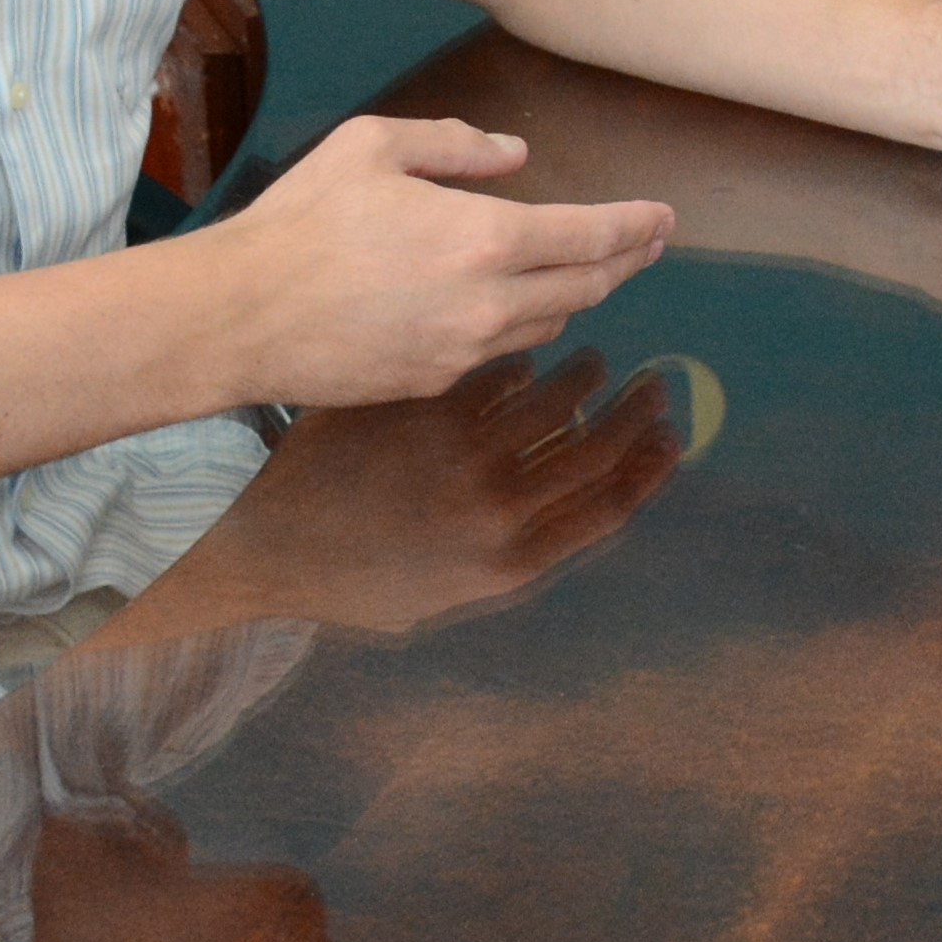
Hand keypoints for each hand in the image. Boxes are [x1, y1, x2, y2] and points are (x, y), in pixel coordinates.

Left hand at [178, 352, 680, 635]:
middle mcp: (495, 509)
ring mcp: (459, 453)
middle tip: (652, 383)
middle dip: (634, 413)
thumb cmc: (357, 577)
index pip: (608, 507)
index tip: (673, 437)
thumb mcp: (446, 592)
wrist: (269, 544)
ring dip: (582, 375)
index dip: (650, 469)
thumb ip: (508, 553)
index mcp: (508, 562)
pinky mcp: (422, 408)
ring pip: (552, 399)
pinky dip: (518, 357)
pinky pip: (494, 370)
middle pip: (595, 449)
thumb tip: (561, 506)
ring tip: (589, 358)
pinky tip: (521, 349)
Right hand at [209, 118, 674, 406]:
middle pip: (585, 288)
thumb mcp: (374, 146)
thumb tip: (516, 155)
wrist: (240, 317)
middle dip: (626, 263)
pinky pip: (497, 351)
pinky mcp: (431, 383)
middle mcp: (487, 305)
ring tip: (589, 271)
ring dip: (576, 295)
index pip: (589, 237)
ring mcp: (461, 353)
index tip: (664, 219)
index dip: (635, 226)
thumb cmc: (302, 220)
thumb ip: (456, 144)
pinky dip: (519, 323)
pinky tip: (514, 308)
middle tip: (648, 243)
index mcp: (482, 239)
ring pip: (546, 324)